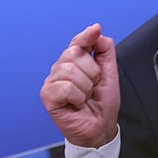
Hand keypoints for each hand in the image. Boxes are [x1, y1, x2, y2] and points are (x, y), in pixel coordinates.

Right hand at [40, 23, 119, 147]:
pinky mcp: (47, 96)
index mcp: (74, 62)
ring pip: (70, 71)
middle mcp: (60, 69)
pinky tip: (76, 104)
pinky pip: (65, 87)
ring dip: (85, 88)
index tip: (96, 29)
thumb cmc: (102, 104)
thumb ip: (104, 50)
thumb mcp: (110, 73)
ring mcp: (52, 82)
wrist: (100, 128)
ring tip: (85, 97)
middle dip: (92, 72)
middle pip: (74, 53)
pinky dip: (77, 97)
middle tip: (92, 87)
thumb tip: (96, 31)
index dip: (86, 35)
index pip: (77, 42)